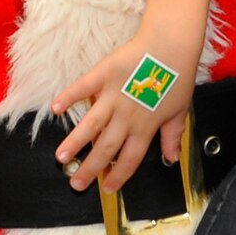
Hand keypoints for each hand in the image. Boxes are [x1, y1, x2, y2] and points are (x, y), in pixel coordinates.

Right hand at [52, 34, 194, 194]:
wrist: (171, 45)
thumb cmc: (177, 77)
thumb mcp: (180, 111)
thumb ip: (172, 136)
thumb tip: (172, 158)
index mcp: (145, 127)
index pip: (129, 159)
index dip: (118, 176)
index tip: (106, 189)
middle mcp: (127, 116)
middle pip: (106, 148)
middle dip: (90, 168)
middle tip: (75, 183)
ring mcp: (114, 96)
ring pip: (91, 124)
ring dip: (75, 142)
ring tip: (61, 156)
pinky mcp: (104, 74)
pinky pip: (83, 88)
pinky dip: (69, 97)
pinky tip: (56, 108)